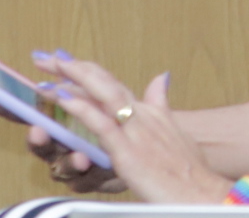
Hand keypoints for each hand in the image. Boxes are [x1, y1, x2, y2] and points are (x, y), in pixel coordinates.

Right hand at [0, 86, 126, 198]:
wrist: (131, 153)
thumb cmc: (106, 123)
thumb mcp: (93, 96)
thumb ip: (77, 78)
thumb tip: (59, 54)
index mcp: (56, 121)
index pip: (26, 113)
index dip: (4, 107)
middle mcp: (59, 144)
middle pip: (40, 144)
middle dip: (37, 139)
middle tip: (38, 130)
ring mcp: (71, 164)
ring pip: (60, 167)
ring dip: (68, 160)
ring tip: (81, 156)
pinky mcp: (87, 180)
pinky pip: (82, 181)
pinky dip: (85, 175)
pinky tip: (93, 165)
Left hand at [32, 54, 222, 202]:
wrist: (203, 192)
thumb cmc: (191, 169)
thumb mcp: (174, 131)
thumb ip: (161, 104)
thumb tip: (161, 78)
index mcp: (147, 112)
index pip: (112, 83)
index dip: (88, 69)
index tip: (64, 59)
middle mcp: (140, 114)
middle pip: (102, 81)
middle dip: (72, 67)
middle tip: (45, 56)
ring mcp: (134, 131)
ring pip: (100, 96)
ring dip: (72, 80)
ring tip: (47, 70)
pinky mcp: (128, 151)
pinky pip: (100, 124)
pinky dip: (81, 108)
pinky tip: (62, 98)